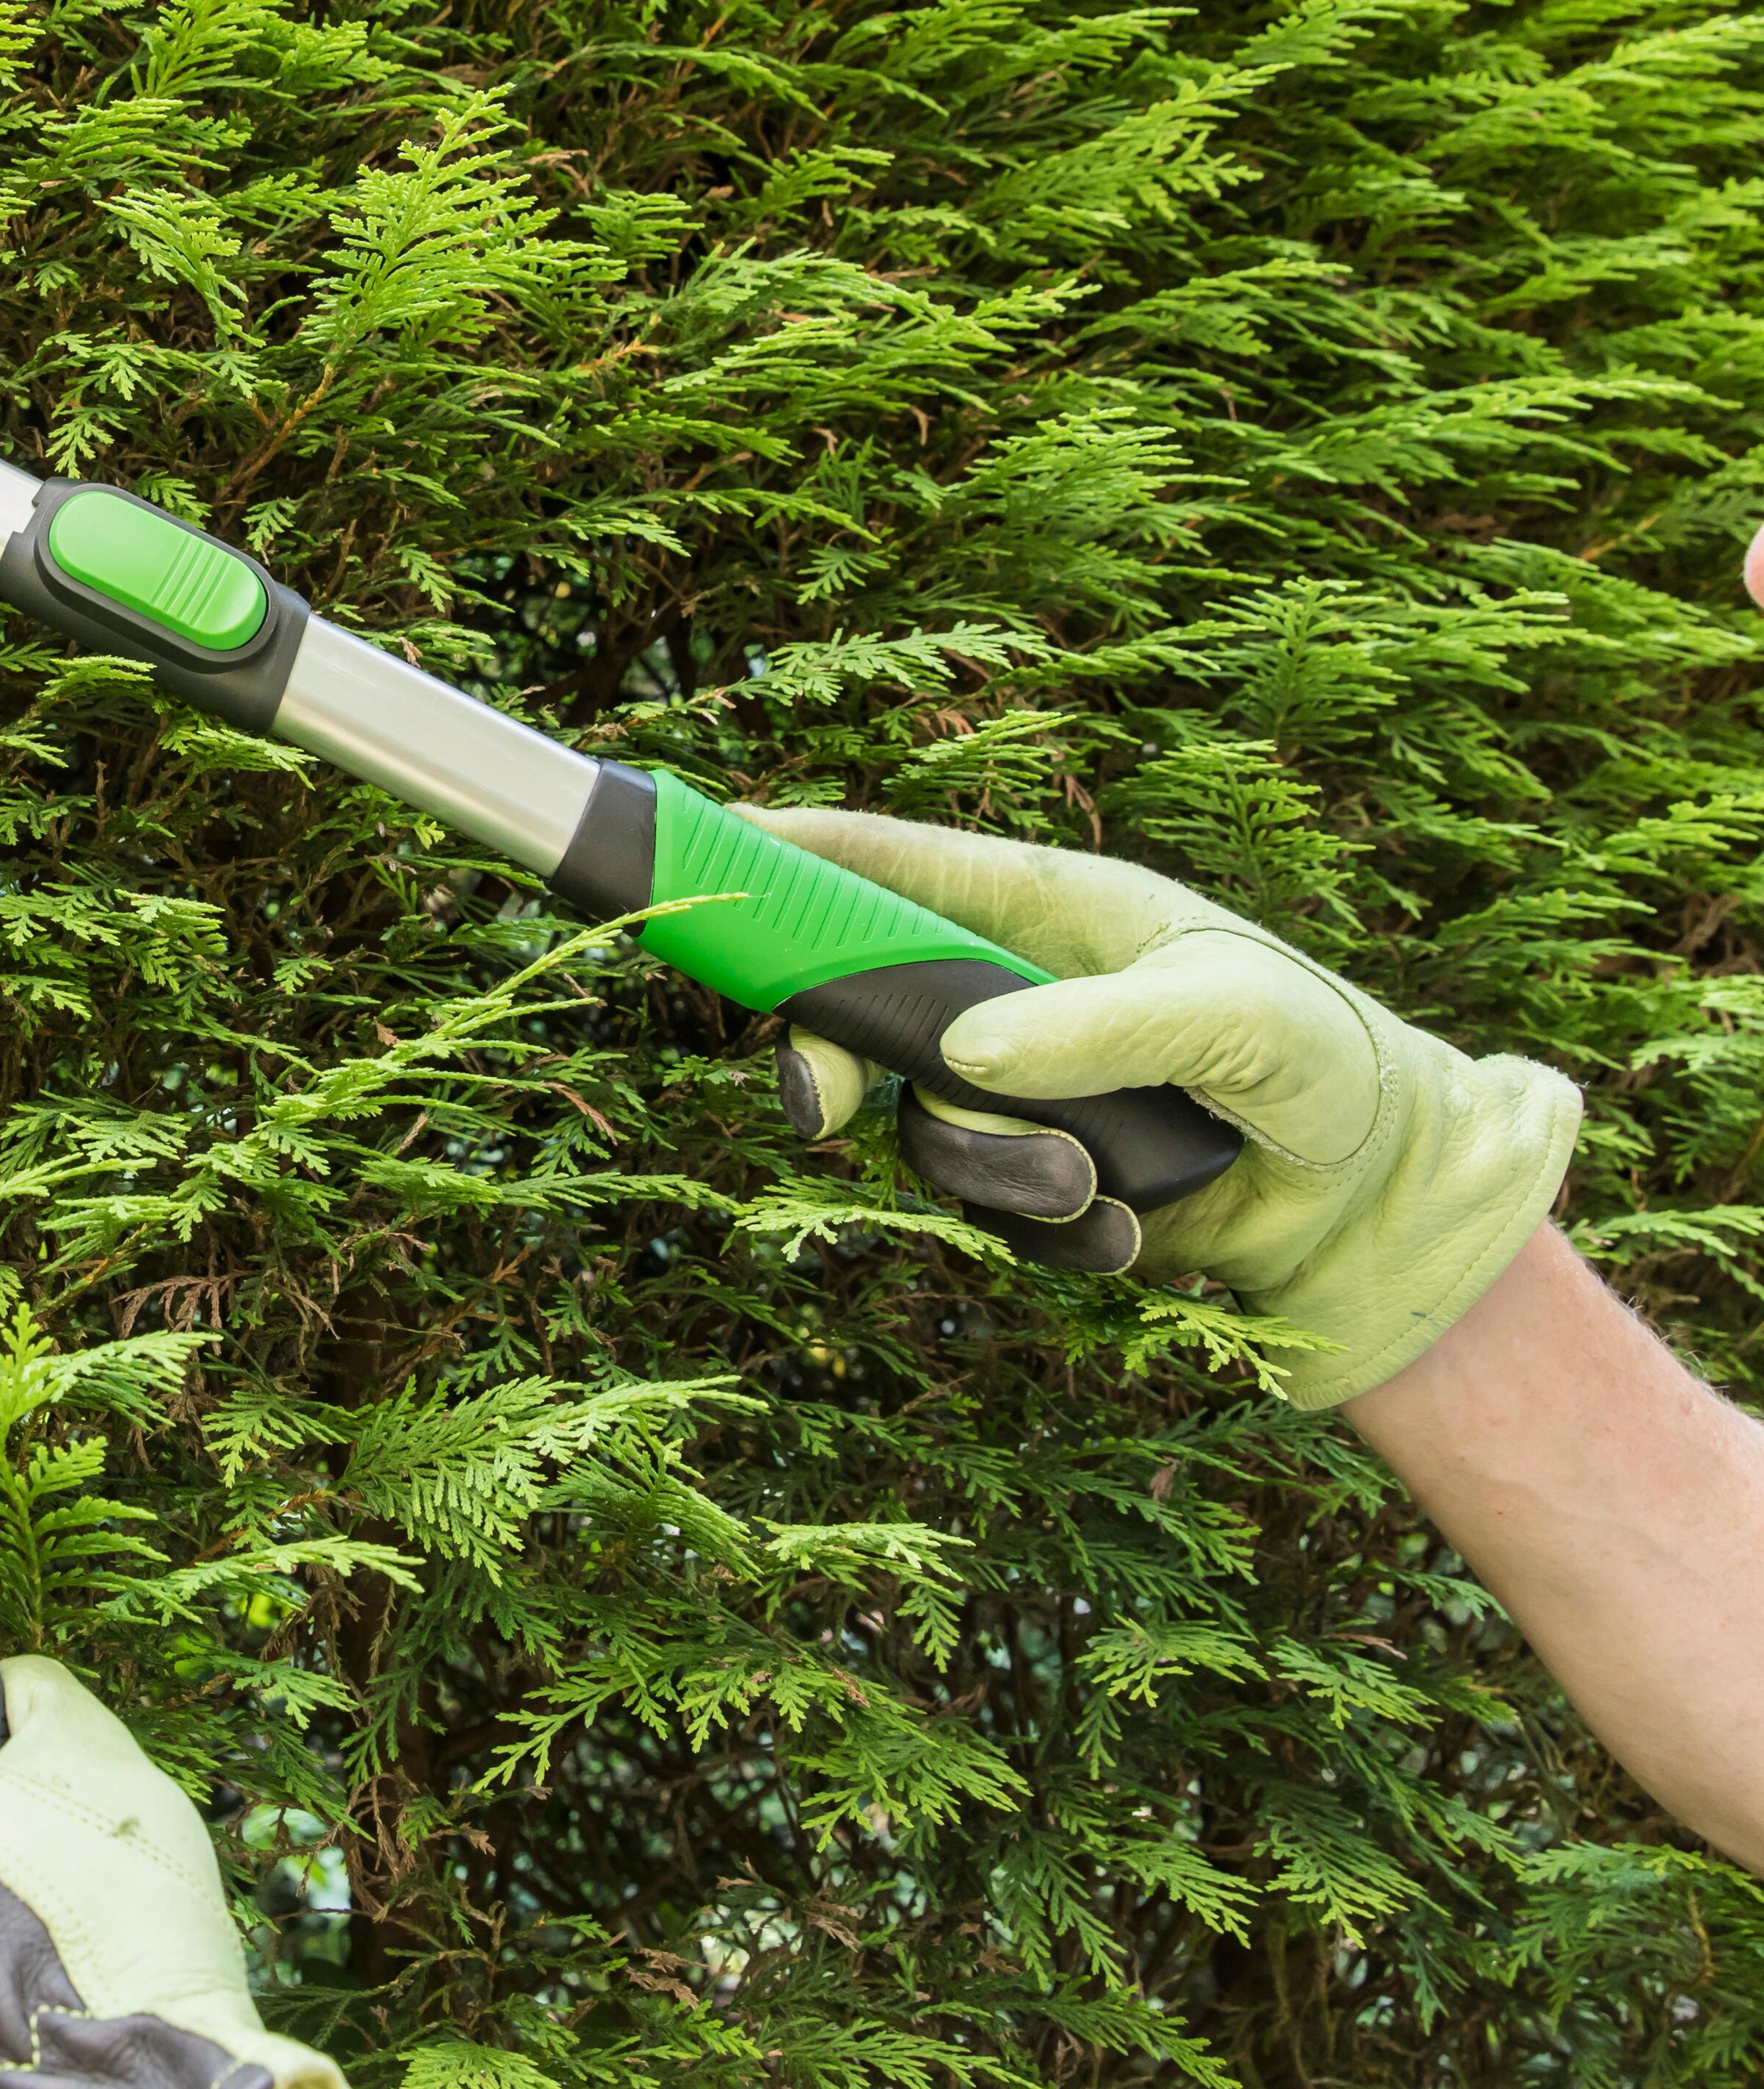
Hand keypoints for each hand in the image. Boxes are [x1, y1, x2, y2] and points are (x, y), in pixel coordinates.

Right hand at [763, 811, 1578, 1404]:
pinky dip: (1051, 1234)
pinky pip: (981, 1215)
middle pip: (856, 1004)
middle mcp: (1018, 994)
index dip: (790, 858)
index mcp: (1056, 910)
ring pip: (918, 1131)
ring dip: (998, 1174)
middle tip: (821, 1107)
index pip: (894, 866)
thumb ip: (1101, 1027)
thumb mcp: (1237, 1024)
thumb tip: (966, 1053)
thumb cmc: (1331, 1066)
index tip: (700, 854)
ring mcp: (1023, 1093)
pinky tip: (1133, 1227)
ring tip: (1103, 1187)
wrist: (1387, 1208)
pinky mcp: (1040, 1184)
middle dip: (828, 1054)